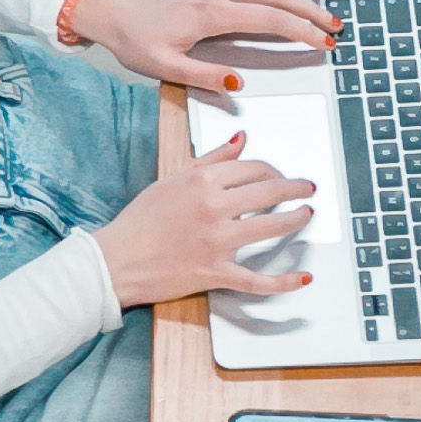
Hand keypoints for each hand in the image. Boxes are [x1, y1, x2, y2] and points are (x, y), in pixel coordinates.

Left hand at [68, 0, 334, 92]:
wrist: (106, 4)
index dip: (302, 32)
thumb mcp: (164, 67)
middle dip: (311, 9)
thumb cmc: (131, 36)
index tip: (323, 42)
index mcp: (210, 13)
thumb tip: (238, 82)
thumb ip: (204, 76)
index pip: (270, 21)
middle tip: (334, 23)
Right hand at [93, 131, 316, 308]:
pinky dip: (284, 281)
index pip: (253, 168)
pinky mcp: (216, 272)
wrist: (115, 262)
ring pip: (273, 226)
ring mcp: (217, 242)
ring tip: (305, 215)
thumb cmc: (138, 223)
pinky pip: (258, 279)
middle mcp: (213, 208)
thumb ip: (211, 159)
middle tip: (306, 189)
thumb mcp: (171, 180)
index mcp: (201, 183)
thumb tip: (240, 140)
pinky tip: (302, 277)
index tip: (279, 175)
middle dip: (296, 188)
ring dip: (297, 219)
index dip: (273, 169)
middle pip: (270, 191)